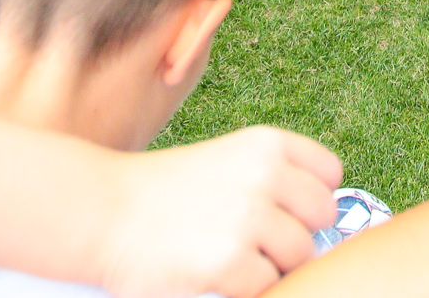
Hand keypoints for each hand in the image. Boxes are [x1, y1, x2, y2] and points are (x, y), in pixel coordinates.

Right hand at [97, 126, 340, 297]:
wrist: (100, 211)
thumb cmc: (163, 193)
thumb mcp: (226, 162)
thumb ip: (273, 180)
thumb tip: (325, 219)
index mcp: (265, 144)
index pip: (329, 173)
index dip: (310, 198)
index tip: (284, 211)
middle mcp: (263, 174)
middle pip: (322, 217)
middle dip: (295, 234)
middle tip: (253, 241)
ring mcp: (248, 218)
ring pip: (299, 256)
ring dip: (270, 265)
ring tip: (227, 256)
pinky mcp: (229, 262)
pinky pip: (268, 287)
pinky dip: (244, 288)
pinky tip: (211, 273)